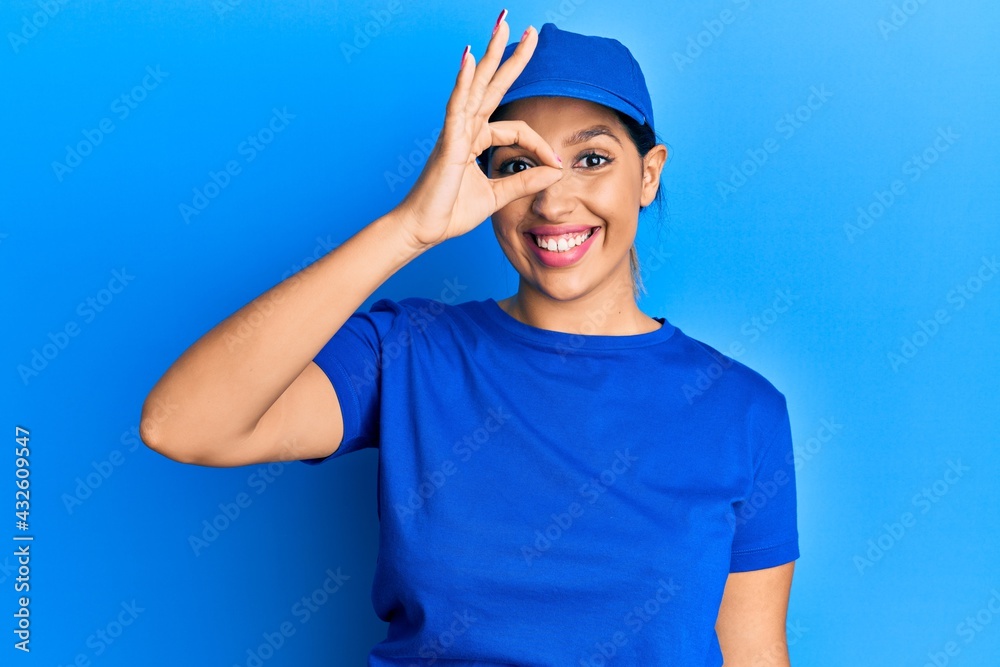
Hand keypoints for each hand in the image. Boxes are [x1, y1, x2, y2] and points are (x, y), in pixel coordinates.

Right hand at [395, 17, 563, 248]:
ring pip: (477, 85)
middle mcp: (465, 129)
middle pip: (493, 85)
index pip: (517, 130)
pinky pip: (457, 106)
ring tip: (503, 25)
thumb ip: (524, 182)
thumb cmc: (450, 213)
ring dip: (491, 54)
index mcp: (476, 140)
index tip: (557, 165)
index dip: (540, 145)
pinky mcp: (447, 142)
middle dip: (512, 57)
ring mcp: (455, 132)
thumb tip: (554, 173)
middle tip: (529, 29)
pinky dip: (464, 81)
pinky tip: (470, 58)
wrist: (422, 229)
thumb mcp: (497, 197)